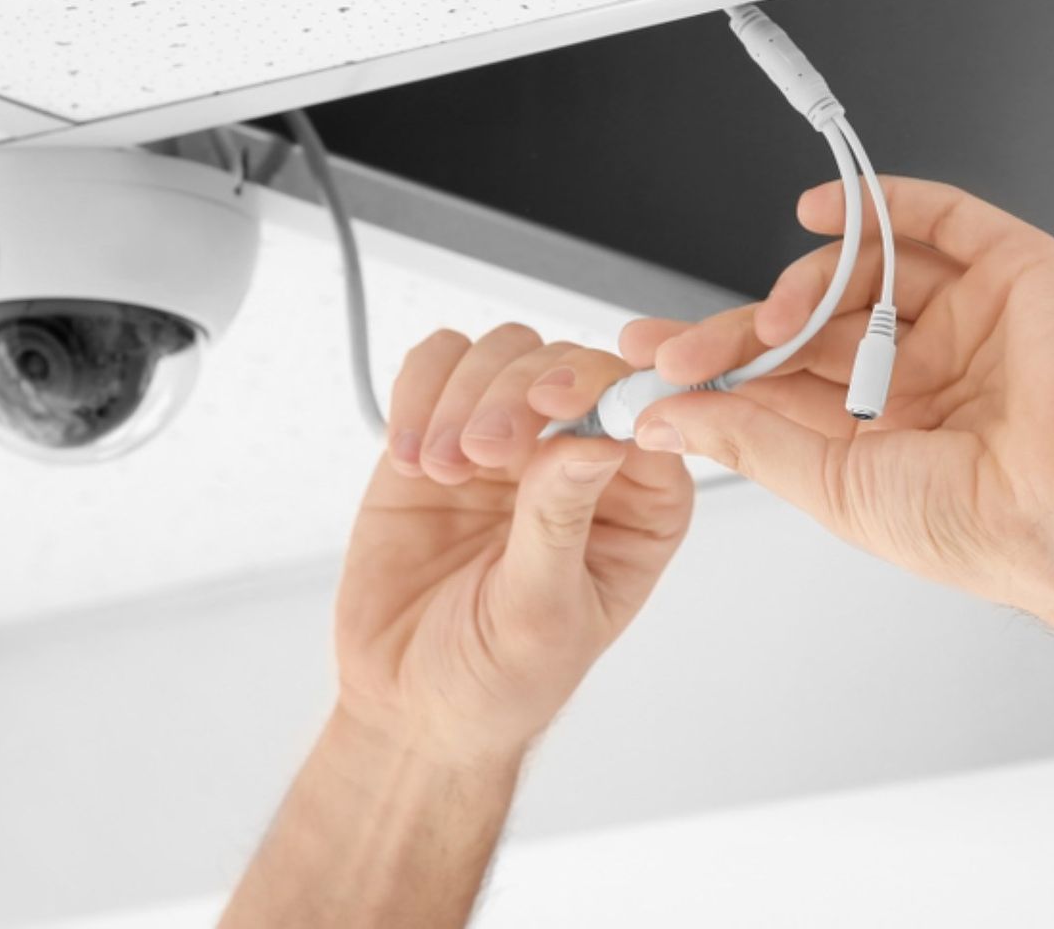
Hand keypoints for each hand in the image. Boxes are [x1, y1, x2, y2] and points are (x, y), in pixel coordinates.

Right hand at [335, 324, 693, 767]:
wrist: (409, 700)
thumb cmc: (497, 679)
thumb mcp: (541, 614)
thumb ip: (561, 521)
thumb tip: (596, 439)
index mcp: (641, 502)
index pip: (643, 409)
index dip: (605, 389)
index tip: (555, 404)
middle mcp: (581, 458)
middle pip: (568, 366)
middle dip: (520, 394)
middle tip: (480, 452)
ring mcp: (511, 439)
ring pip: (502, 354)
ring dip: (464, 397)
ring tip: (439, 468)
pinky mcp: (443, 429)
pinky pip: (436, 366)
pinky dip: (418, 393)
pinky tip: (410, 456)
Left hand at [621, 176, 1053, 610]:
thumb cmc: (972, 527)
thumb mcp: (829, 483)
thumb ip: (745, 437)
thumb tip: (661, 415)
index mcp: (880, 424)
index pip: (780, 375)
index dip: (714, 362)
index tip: (650, 360)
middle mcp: (918, 368)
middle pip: (809, 321)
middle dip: (737, 328)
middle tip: (678, 345)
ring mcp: (965, 318)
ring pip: (861, 272)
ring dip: (800, 285)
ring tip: (771, 322)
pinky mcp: (1014, 274)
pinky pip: (940, 218)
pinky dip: (878, 202)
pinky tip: (818, 211)